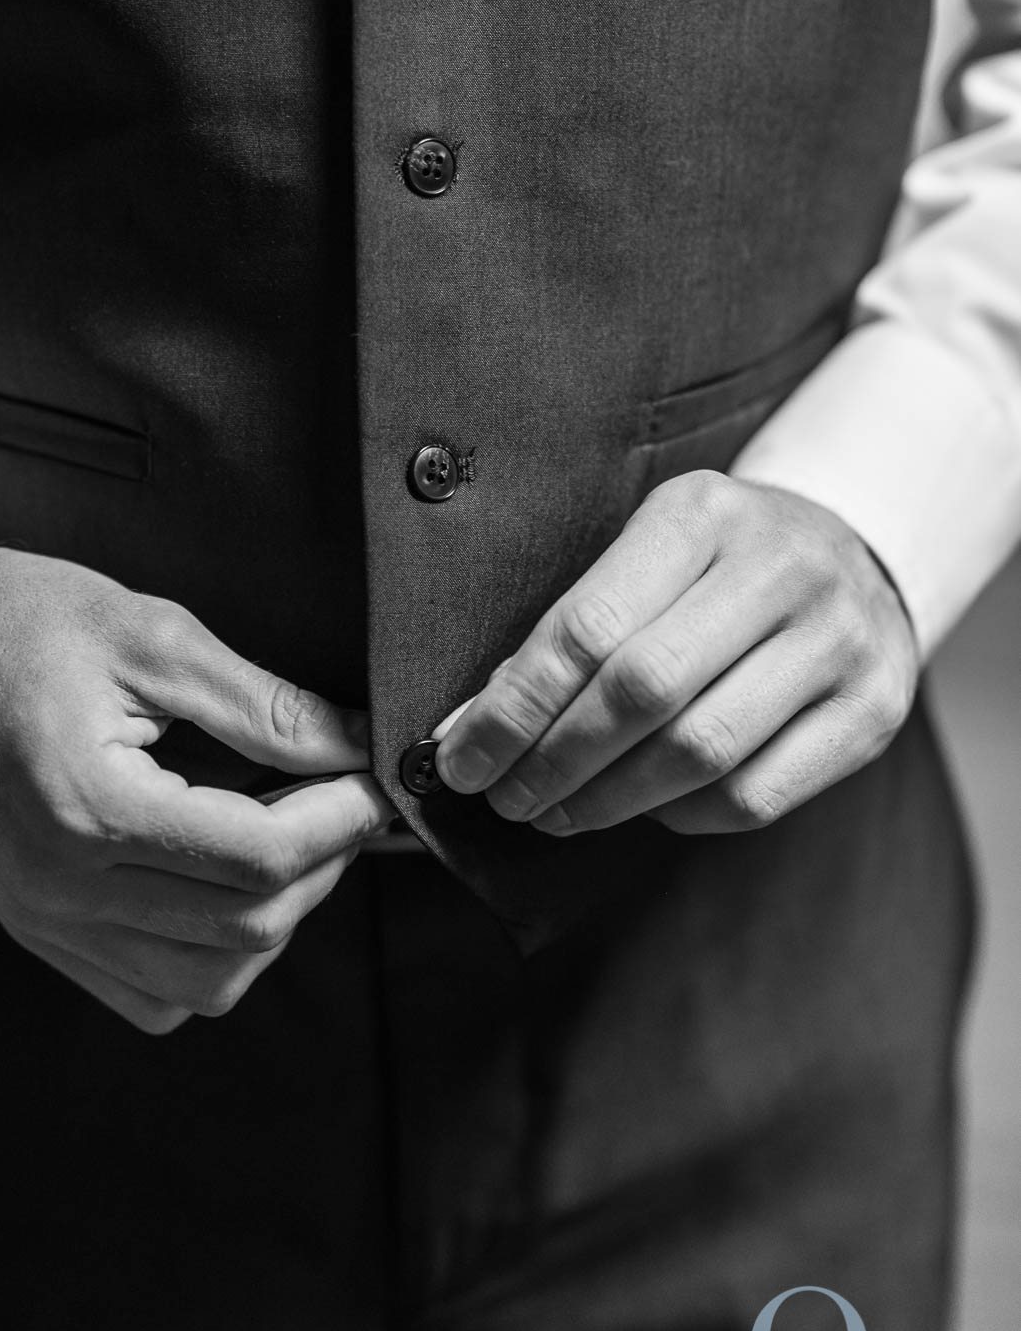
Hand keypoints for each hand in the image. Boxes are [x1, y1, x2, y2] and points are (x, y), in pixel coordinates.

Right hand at [0, 549, 393, 1031]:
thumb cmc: (23, 622)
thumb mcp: (153, 635)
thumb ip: (263, 704)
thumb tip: (355, 745)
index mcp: (89, 808)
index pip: (259, 855)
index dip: (342, 816)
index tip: (375, 774)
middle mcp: (62, 887)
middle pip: (246, 928)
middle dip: (324, 863)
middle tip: (341, 795)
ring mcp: (46, 920)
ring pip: (207, 982)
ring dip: (274, 917)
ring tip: (286, 836)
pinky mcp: (40, 930)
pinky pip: (152, 994)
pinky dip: (211, 957)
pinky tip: (222, 883)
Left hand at [433, 472, 918, 836]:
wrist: (858, 557)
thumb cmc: (718, 565)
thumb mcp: (651, 552)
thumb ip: (573, 629)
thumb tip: (470, 728)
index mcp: (703, 514)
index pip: (587, 627)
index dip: (513, 708)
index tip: (458, 758)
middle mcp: (783, 569)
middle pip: (641, 692)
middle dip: (553, 761)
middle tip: (503, 798)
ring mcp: (840, 642)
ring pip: (699, 754)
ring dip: (607, 801)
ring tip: (555, 813)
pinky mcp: (872, 712)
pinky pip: (753, 797)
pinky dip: (680, 816)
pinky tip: (644, 808)